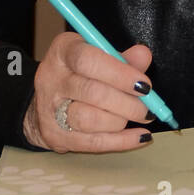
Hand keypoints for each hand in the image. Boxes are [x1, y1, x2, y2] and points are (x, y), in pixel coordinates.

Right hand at [21, 33, 156, 152]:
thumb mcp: (98, 55)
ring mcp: (50, 110)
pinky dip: (121, 141)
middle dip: (126, 102)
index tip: (144, 85)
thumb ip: (122, 57)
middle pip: (91, 92)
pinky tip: (140, 136)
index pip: (87, 60)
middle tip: (147, 106)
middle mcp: (52, 79)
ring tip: (137, 116)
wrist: (46, 102)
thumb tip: (143, 56)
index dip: (119, 73)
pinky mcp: (56, 136)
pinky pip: (92, 143)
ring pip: (89, 119)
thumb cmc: (80, 74)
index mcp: (63, 52)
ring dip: (121, 121)